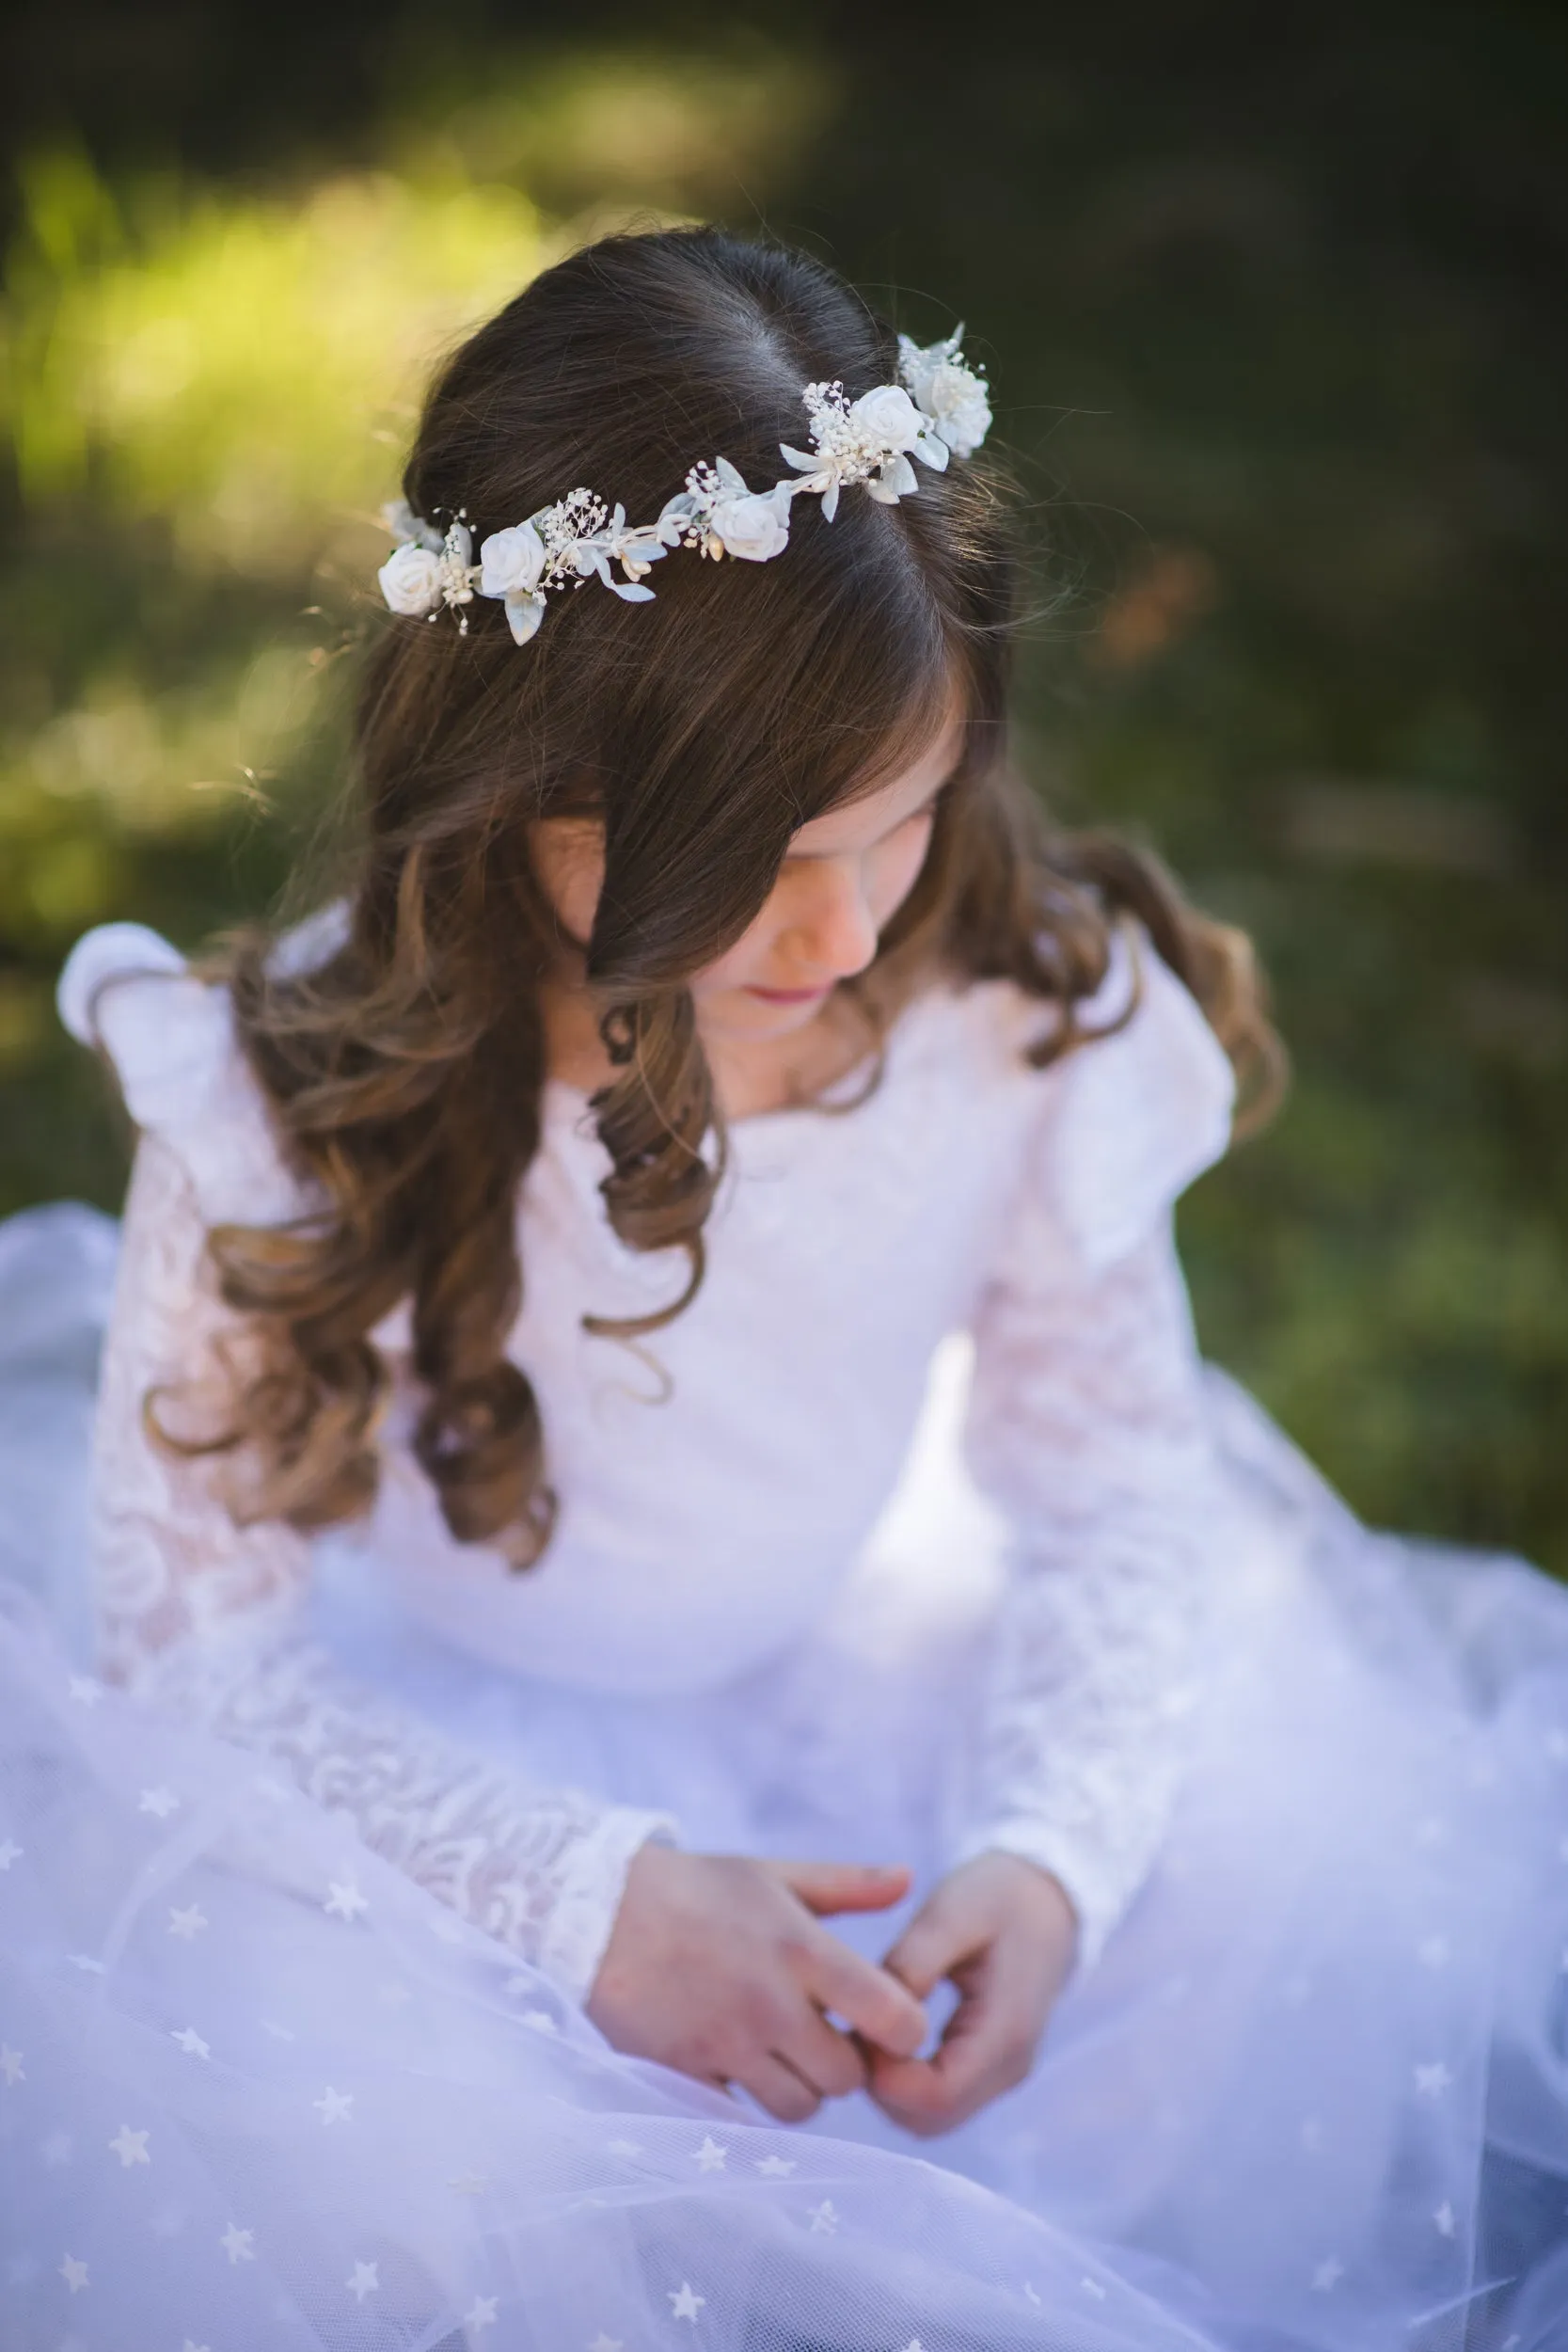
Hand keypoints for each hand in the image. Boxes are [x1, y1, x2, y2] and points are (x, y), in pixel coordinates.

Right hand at [586, 1846, 928, 2121]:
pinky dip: (747, 2101)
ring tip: (776, 2051)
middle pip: (846, 2078)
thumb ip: (847, 1884)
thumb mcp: (773, 1875)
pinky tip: (736, 2066)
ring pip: (798, 2107)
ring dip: (797, 2087)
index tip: (885, 2022)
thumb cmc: (696, 1889)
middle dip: (841, 2062)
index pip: (893, 2018)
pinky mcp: (687, 2074)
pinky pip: (742, 2118)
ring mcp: (727, 2045)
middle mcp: (771, 2004)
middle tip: (818, 2035)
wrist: (597, 1913)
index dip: (903, 2030)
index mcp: (802, 1950)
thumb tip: (910, 1878)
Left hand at [866, 1852, 1077, 2137]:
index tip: (855, 2025)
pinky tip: (885, 2034)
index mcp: (1005, 2032)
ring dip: (889, 2086)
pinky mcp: (989, 2069)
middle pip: (930, 2118)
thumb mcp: (952, 1911)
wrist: (1046, 1899)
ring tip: (867, 2026)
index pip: (937, 2096)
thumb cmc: (999, 1897)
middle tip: (853, 2028)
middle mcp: (1008, 2068)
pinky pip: (939, 2098)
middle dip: (880, 2085)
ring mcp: (1001, 2073)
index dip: (884, 2074)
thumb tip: (874, 2016)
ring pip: (931, 2117)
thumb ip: (914, 1963)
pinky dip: (904, 2080)